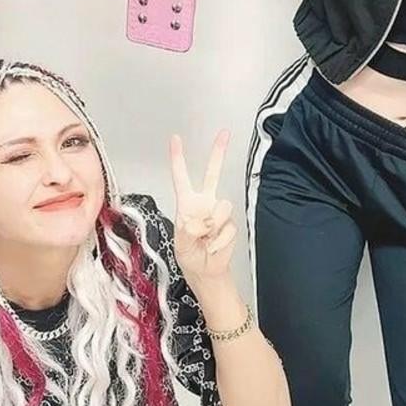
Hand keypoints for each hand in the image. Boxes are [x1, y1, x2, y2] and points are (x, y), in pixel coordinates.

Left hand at [170, 131, 236, 282]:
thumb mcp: (180, 243)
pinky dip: (218, 240)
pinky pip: (227, 228)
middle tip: (224, 134)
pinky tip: (213, 246)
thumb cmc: (189, 255)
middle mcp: (204, 203)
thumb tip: (201, 221)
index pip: (181, 176)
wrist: (205, 272)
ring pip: (222, 206)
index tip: (176, 139)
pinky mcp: (230, 224)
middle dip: (218, 153)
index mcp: (186, 203)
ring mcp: (218, 213)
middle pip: (212, 173)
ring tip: (204, 239)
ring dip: (212, 225)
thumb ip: (188, 229)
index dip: (178, 158)